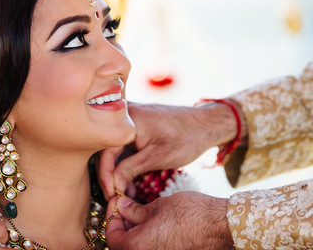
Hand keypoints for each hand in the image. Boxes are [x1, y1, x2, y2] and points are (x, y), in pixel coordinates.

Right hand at [99, 102, 239, 197]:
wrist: (207, 124)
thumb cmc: (185, 138)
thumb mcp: (156, 158)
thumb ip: (130, 170)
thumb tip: (112, 186)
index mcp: (127, 119)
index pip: (105, 150)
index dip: (106, 175)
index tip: (110, 194)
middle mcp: (124, 116)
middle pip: (108, 149)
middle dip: (111, 175)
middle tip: (115, 196)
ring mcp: (130, 120)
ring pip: (116, 149)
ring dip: (119, 171)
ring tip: (125, 192)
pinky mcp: (137, 126)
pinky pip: (125, 146)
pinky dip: (127, 163)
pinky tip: (130, 181)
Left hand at [106, 192, 233, 249]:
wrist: (221, 226)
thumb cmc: (191, 214)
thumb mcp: (157, 206)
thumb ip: (134, 211)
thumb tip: (121, 207)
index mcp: (138, 246)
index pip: (112, 237)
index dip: (112, 219)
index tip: (117, 206)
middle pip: (124, 246)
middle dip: (123, 227)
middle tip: (128, 209)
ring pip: (139, 248)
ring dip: (136, 234)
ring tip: (143, 215)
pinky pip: (154, 249)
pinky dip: (150, 240)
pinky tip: (156, 225)